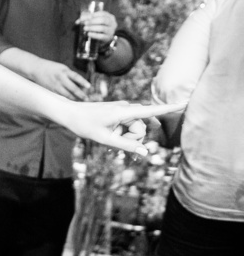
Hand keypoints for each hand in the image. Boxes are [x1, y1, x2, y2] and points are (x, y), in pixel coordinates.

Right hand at [27, 56, 89, 100]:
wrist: (36, 69)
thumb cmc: (52, 68)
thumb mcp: (62, 68)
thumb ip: (70, 75)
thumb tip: (80, 84)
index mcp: (64, 71)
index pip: (76, 77)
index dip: (83, 82)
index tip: (89, 86)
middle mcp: (60, 78)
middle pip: (72, 88)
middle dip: (80, 94)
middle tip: (87, 99)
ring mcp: (55, 85)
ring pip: (67, 94)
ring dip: (74, 98)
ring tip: (81, 101)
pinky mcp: (51, 90)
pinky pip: (60, 96)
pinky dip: (66, 99)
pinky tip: (71, 101)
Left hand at [58, 101, 186, 155]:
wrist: (69, 113)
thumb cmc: (84, 125)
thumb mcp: (104, 138)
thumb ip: (126, 145)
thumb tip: (145, 152)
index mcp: (123, 112)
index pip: (151, 111)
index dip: (169, 108)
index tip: (185, 103)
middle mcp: (126, 108)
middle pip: (141, 127)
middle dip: (132, 137)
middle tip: (113, 138)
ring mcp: (123, 110)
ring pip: (135, 128)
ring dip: (125, 135)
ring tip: (108, 134)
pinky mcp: (120, 112)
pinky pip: (128, 125)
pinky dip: (122, 132)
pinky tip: (110, 134)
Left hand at [78, 9, 117, 42]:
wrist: (104, 37)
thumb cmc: (98, 26)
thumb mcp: (94, 21)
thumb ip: (86, 20)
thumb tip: (77, 22)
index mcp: (109, 16)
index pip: (102, 13)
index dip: (92, 15)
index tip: (84, 18)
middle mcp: (112, 23)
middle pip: (103, 20)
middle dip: (92, 21)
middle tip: (85, 23)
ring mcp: (111, 31)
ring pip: (102, 28)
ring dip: (92, 28)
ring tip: (85, 28)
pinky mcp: (108, 38)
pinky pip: (101, 36)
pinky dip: (94, 35)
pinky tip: (88, 34)